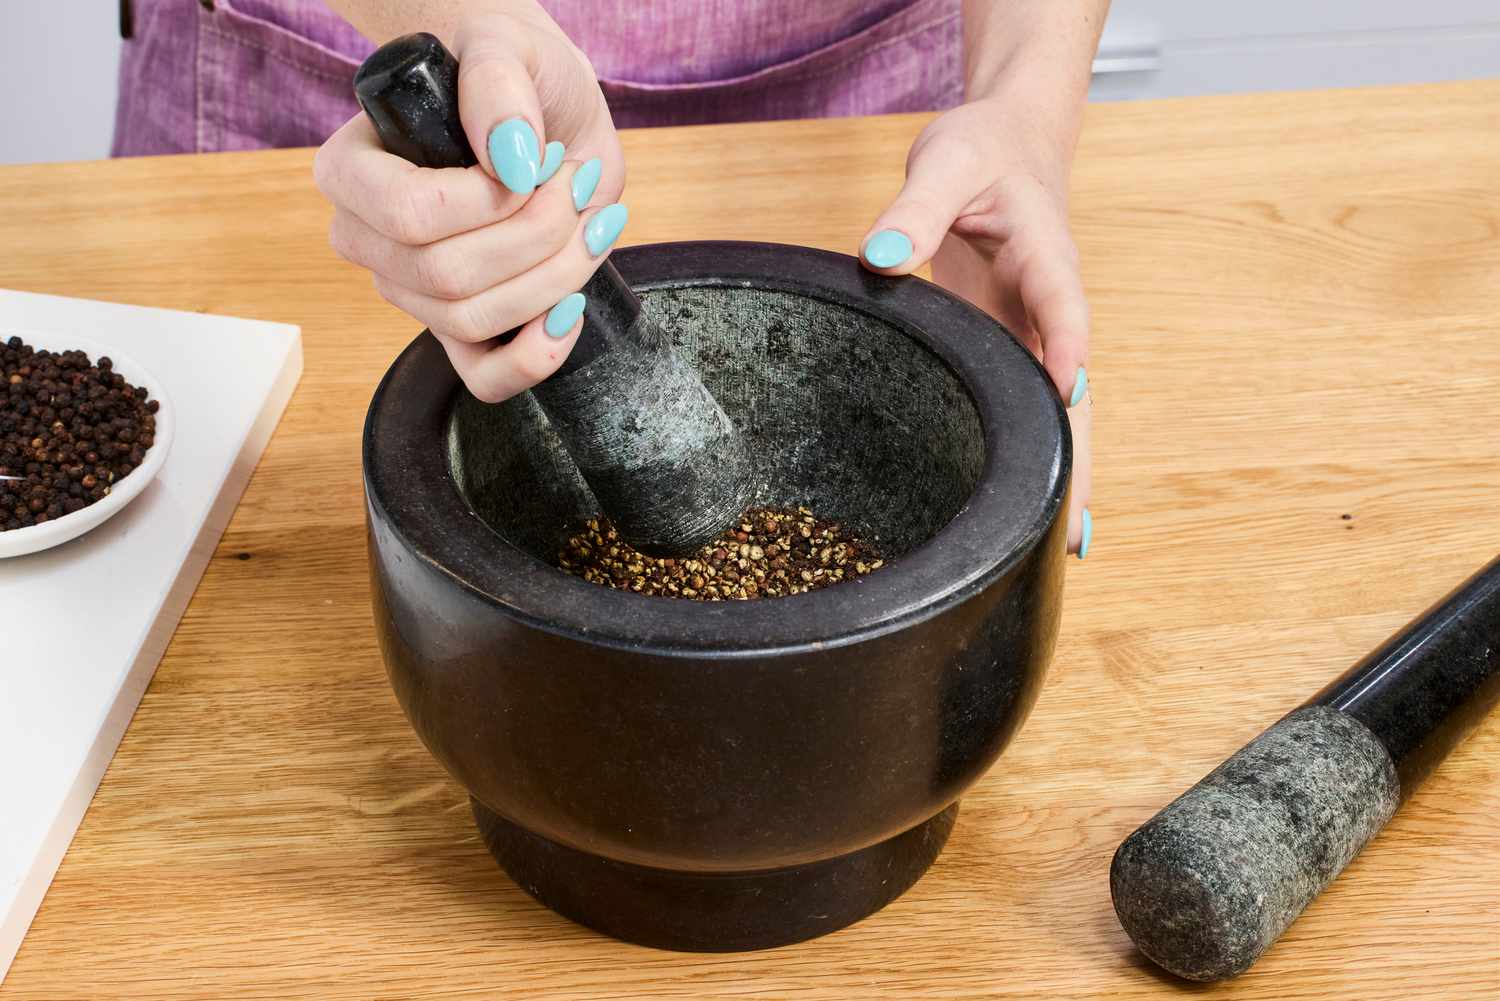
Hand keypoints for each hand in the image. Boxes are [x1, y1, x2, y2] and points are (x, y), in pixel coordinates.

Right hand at [313, 12, 624, 401]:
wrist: (542, 106)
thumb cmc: (511, 73)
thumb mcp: (508, 50)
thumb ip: (498, 89)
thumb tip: (510, 159)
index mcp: (352, 171)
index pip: (408, 216)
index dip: (487, 202)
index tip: (534, 159)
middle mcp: (370, 240)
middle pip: (447, 277)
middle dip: (536, 235)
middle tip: (577, 182)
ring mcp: (412, 292)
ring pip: (474, 321)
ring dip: (553, 277)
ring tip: (588, 218)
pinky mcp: (461, 328)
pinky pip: (484, 377)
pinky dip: (534, 357)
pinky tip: (570, 314)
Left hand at [860, 99, 1093, 556]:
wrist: (1011, 143)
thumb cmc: (981, 149)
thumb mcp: (945, 161)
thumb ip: (911, 209)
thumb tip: (875, 259)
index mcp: (1045, 257)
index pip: (1062, 306)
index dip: (1066, 349)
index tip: (1068, 394)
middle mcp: (1050, 306)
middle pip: (1073, 387)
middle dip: (1077, 455)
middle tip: (1075, 529)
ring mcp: (1033, 330)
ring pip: (1056, 409)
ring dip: (1063, 471)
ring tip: (1068, 546)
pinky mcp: (1009, 342)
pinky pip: (1025, 403)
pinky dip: (1032, 453)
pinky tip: (1029, 510)